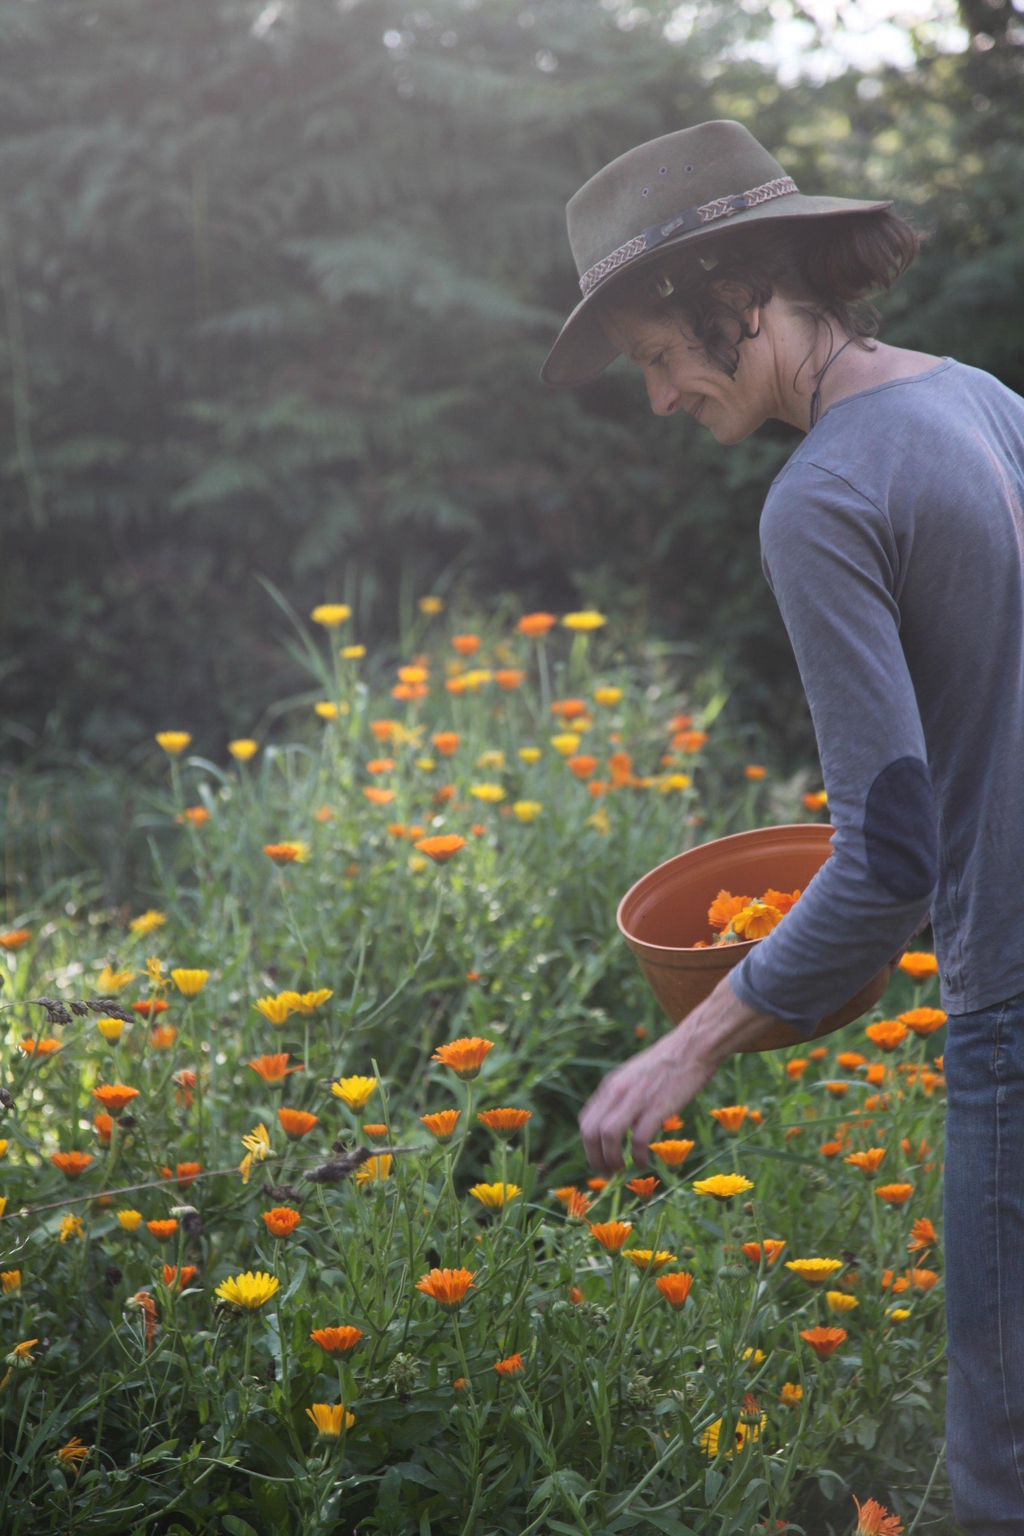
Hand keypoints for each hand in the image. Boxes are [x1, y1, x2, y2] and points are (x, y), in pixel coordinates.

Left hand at [577, 976, 771, 1172]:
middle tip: (606, 1174)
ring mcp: (636, 1098)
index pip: (585, 1121)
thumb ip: (622, 1095)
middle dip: (594, 1158)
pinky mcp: (656, 1107)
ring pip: (608, 1137)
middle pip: (590, 1132)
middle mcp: (617, 1091)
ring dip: (611, 1160)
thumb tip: (617, 1119)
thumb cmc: (667, 1063)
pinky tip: (644, 1163)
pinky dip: (637, 1157)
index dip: (588, 1146)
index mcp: (610, 1085)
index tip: (598, 1159)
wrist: (692, 1046)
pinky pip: (637, 1140)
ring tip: (621, 1171)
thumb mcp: (634, 1075)